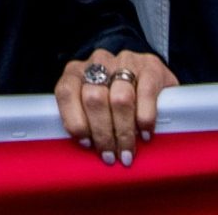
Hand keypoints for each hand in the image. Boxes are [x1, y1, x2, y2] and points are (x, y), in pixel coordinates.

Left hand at [56, 49, 177, 166]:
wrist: (149, 76)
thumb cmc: (114, 99)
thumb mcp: (92, 104)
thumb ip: (83, 119)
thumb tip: (86, 150)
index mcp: (76, 71)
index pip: (66, 92)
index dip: (75, 121)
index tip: (86, 144)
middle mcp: (99, 61)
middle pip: (94, 99)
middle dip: (102, 133)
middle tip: (110, 156)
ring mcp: (125, 60)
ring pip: (120, 99)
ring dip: (123, 131)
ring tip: (127, 152)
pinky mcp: (150, 65)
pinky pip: (146, 94)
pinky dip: (145, 118)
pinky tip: (145, 134)